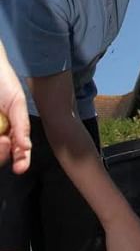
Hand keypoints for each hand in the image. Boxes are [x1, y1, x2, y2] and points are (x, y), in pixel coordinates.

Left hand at [0, 45, 30, 173]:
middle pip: (1, 155)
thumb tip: (26, 147)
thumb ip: (22, 125)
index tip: (20, 168)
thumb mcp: (17, 103)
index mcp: (11, 130)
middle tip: (4, 141)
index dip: (21, 161)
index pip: (17, 151)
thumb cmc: (3, 83)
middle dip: (3, 154)